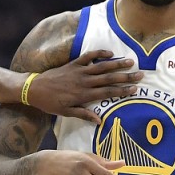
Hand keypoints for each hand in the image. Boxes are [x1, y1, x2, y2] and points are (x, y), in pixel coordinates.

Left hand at [27, 50, 141, 122]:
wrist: (34, 89)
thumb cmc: (50, 103)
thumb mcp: (66, 113)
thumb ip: (83, 114)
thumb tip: (100, 121)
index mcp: (83, 95)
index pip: (107, 93)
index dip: (122, 91)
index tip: (134, 89)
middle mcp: (84, 82)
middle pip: (109, 79)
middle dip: (125, 77)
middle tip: (140, 74)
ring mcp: (79, 71)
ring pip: (101, 66)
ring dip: (117, 63)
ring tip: (130, 61)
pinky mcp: (73, 64)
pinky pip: (88, 56)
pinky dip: (99, 53)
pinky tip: (110, 53)